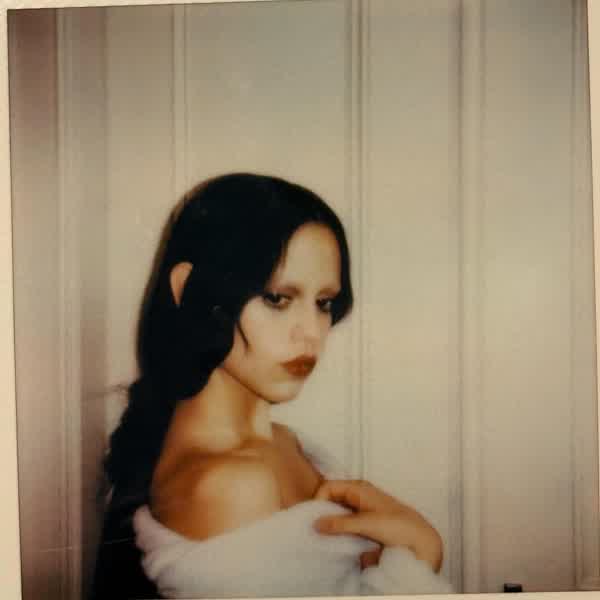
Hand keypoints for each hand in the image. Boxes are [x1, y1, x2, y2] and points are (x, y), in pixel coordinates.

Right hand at [313, 479, 442, 571]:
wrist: (420, 539)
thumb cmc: (397, 525)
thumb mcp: (365, 523)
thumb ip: (340, 523)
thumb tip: (315, 523)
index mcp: (359, 487)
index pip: (328, 487)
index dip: (319, 500)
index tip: (314, 519)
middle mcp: (359, 494)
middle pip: (332, 498)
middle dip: (323, 511)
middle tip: (317, 528)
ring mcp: (362, 507)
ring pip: (338, 511)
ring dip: (331, 521)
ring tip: (326, 535)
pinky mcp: (366, 521)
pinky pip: (346, 521)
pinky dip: (340, 528)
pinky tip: (339, 539)